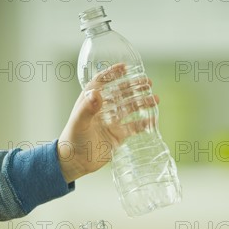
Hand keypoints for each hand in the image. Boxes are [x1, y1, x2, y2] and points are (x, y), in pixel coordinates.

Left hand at [57, 63, 159, 182]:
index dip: (113, 73)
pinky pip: (134, 127)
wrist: (76, 162)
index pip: (102, 82)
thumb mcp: (78, 122)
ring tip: (155, 99)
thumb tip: (96, 93)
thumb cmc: (73, 140)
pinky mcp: (118, 135)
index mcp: (90, 101)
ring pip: (130, 109)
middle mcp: (103, 109)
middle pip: (121, 93)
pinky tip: (153, 119)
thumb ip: (87, 108)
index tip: (125, 67)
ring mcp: (112, 122)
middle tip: (148, 82)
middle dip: (134, 87)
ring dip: (142, 103)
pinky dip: (143, 123)